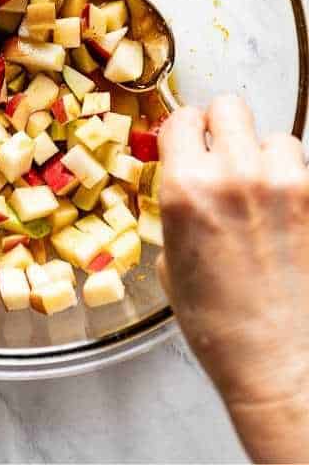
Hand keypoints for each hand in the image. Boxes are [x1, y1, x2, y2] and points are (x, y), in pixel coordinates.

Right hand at [158, 95, 308, 462]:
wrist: (277, 360)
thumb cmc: (217, 322)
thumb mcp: (172, 257)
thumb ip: (178, 207)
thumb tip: (187, 183)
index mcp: (185, 189)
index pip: (182, 120)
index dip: (182, 131)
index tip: (185, 144)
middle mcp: (234, 176)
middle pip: (230, 108)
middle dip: (221, 127)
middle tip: (220, 154)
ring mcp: (285, 186)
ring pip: (275, 136)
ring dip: (264, 154)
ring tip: (259, 190)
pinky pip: (303, 169)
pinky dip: (293, 182)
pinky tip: (284, 215)